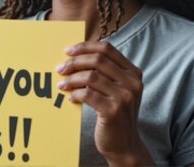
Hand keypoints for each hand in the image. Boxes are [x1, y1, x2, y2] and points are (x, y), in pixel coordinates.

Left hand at [57, 41, 152, 165]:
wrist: (125, 145)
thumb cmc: (115, 115)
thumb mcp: (117, 90)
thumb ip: (105, 74)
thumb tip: (75, 57)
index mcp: (133, 73)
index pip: (107, 49)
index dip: (85, 47)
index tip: (68, 51)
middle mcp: (132, 82)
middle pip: (97, 60)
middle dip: (75, 62)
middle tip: (60, 69)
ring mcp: (125, 96)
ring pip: (90, 76)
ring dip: (71, 79)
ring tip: (62, 85)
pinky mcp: (113, 110)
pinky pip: (87, 94)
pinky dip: (75, 94)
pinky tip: (71, 98)